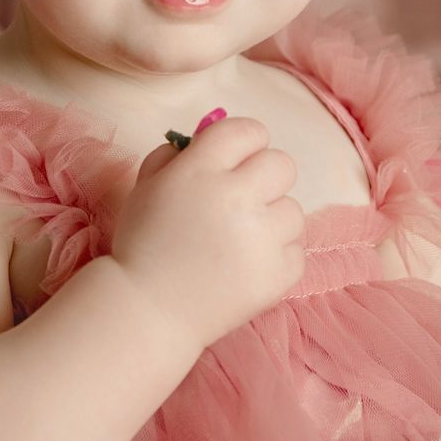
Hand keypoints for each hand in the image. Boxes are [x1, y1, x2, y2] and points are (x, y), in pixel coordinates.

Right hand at [108, 115, 306, 354]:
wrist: (148, 309)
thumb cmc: (143, 243)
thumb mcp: (146, 186)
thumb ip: (176, 153)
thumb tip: (208, 134)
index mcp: (201, 170)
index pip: (249, 131)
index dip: (244, 144)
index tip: (235, 161)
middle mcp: (238, 197)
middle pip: (282, 164)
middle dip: (264, 178)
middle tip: (242, 201)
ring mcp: (263, 237)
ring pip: (293, 209)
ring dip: (271, 220)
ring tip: (241, 241)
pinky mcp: (280, 273)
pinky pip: (297, 248)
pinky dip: (277, 255)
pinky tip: (247, 266)